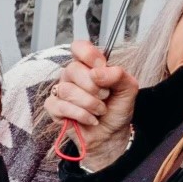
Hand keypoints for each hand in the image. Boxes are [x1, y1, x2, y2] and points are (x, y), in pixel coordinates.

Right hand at [44, 41, 138, 155]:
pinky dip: (80, 114)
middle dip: (93, 86)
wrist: (111, 134)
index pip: (79, 47)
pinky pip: (60, 106)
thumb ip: (118, 74)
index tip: (101, 68)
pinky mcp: (54, 108)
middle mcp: (73, 75)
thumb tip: (97, 72)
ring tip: (100, 110)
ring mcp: (61, 91)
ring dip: (89, 103)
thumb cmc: (117, 109)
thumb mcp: (128, 89)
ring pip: (67, 89)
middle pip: (72, 69)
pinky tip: (90, 119)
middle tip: (105, 96)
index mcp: (89, 65)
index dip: (89, 56)